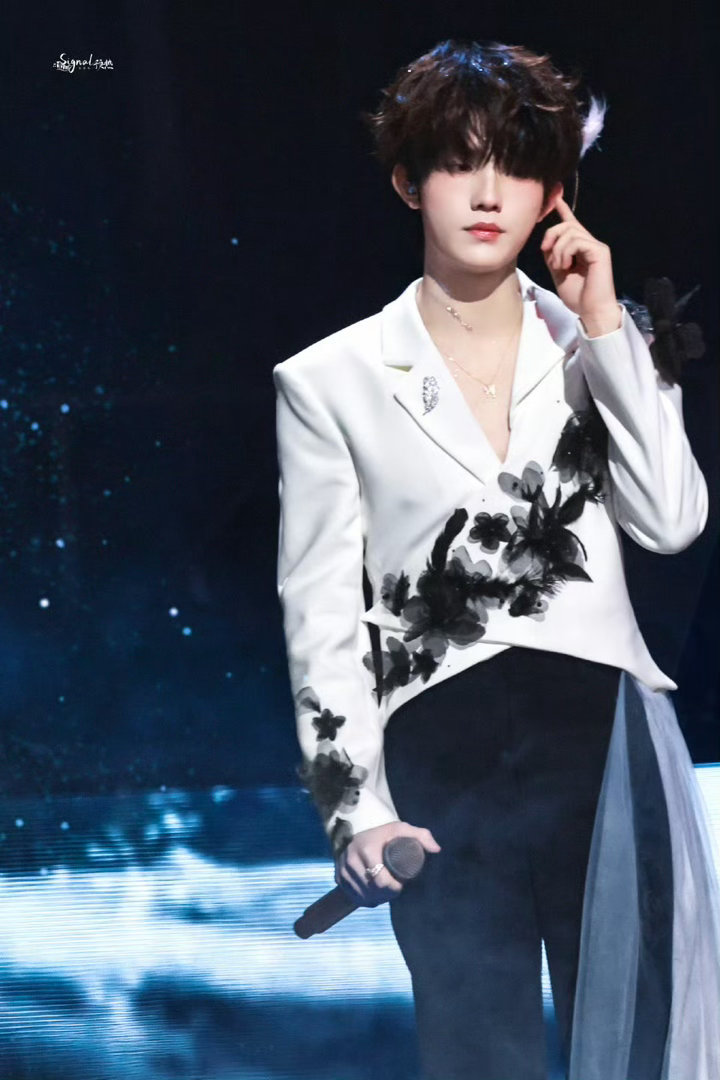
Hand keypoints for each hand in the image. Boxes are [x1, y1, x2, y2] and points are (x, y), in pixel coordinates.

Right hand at [335, 820, 441, 906]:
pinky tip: (372, 896)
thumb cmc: (385, 834)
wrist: (361, 830)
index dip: (394, 889)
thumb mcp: (402, 830)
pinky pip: (352, 896)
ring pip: (362, 896)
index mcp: (366, 849)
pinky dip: (363, 900)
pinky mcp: (338, 876)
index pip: (381, 881)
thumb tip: (436, 850)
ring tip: (386, 892)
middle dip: (386, 895)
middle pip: (372, 891)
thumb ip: (422, 836)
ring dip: (375, 899)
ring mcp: (342, 869)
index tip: (401, 885)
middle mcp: (350, 859)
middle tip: (395, 890)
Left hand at [540, 194, 621, 332]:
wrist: (591, 311)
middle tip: (546, 252)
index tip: (555, 197)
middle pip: (566, 224)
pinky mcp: (600, 251)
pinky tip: (566, 266)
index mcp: (580, 249)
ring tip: (560, 266)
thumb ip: (553, 256)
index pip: (572, 224)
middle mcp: (590, 244)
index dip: (563, 210)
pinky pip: (576, 240)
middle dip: (551, 235)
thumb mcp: (558, 273)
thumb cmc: (577, 296)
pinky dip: (565, 252)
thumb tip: (547, 243)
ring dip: (557, 249)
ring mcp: (596, 246)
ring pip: (569, 231)